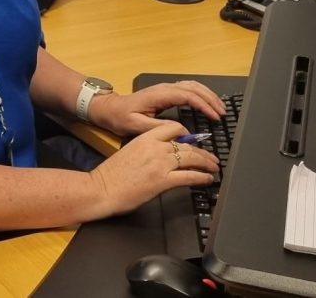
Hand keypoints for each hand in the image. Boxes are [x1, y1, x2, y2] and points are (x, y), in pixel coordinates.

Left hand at [88, 79, 226, 136]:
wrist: (110, 108)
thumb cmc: (121, 117)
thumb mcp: (138, 126)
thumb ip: (161, 128)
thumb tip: (183, 131)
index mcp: (159, 95)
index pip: (188, 96)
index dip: (204, 105)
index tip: (215, 117)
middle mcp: (164, 88)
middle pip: (194, 88)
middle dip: (210, 99)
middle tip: (223, 114)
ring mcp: (165, 88)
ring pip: (192, 85)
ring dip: (208, 95)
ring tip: (220, 108)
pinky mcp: (166, 92)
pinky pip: (188, 88)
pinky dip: (201, 94)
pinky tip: (207, 103)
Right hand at [89, 121, 219, 216]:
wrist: (101, 188)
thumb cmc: (111, 175)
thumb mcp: (129, 152)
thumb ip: (147, 150)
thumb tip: (161, 156)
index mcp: (145, 138)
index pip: (173, 127)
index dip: (187, 134)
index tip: (193, 141)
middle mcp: (155, 147)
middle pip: (186, 144)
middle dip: (203, 151)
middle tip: (211, 157)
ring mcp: (160, 164)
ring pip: (192, 158)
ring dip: (206, 163)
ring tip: (214, 167)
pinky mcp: (163, 181)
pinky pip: (189, 176)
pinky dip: (202, 177)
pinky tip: (207, 179)